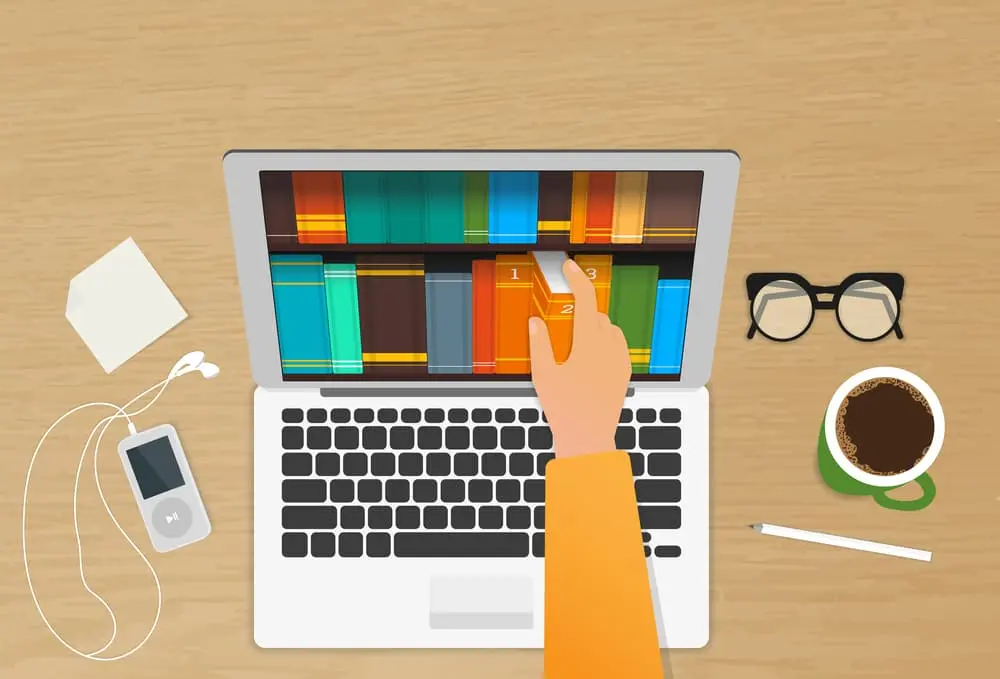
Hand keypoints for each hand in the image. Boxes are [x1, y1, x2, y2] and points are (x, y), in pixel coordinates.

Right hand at [529, 258, 631, 457]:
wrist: (588, 439)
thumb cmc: (564, 409)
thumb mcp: (543, 375)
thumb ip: (539, 344)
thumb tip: (535, 321)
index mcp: (588, 344)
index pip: (586, 299)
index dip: (577, 279)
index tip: (569, 267)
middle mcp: (609, 348)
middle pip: (597, 314)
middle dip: (581, 311)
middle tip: (563, 321)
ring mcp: (619, 360)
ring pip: (609, 329)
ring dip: (594, 326)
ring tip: (576, 344)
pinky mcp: (624, 371)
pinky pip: (617, 345)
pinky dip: (605, 341)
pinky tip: (590, 357)